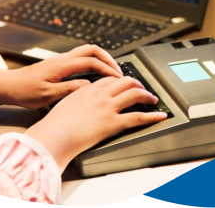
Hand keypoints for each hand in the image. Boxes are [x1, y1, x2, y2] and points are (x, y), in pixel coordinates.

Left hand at [7, 44, 122, 107]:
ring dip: (101, 59)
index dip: (106, 69)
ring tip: (110, 72)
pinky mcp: (59, 64)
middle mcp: (63, 59)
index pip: (91, 62)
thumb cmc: (25, 91)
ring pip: (87, 51)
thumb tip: (88, 86)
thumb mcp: (47, 95)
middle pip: (92, 49)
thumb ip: (69, 89)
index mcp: (62, 65)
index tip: (117, 78)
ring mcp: (61, 60)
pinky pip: (81, 57)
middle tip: (118, 71)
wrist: (9, 85)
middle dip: (108, 58)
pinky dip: (92, 62)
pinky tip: (95, 74)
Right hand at [24, 76, 167, 172]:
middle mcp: (100, 95)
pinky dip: (152, 116)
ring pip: (134, 94)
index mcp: (87, 90)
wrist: (54, 136)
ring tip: (152, 99)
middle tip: (142, 88)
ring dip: (147, 95)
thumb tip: (78, 102)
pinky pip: (138, 117)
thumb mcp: (63, 104)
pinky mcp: (113, 123)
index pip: (109, 79)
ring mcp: (108, 107)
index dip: (120, 80)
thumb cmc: (54, 125)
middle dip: (137, 83)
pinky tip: (159, 116)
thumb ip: (74, 99)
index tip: (124, 83)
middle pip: (125, 81)